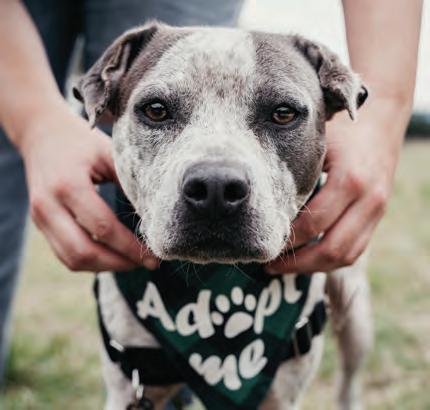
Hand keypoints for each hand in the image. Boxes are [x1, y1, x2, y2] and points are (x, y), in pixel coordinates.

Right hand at [20, 103, 158, 271]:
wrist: (41, 133)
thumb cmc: (81, 142)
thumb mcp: (109, 153)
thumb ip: (129, 182)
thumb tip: (155, 215)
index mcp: (69, 185)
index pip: (103, 228)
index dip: (130, 247)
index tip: (154, 254)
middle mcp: (49, 206)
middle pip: (84, 252)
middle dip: (120, 263)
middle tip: (147, 263)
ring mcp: (40, 218)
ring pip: (72, 259)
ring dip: (105, 267)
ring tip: (132, 262)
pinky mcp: (40, 225)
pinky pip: (64, 254)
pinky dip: (90, 261)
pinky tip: (112, 256)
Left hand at [266, 98, 406, 273]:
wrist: (382, 120)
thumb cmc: (342, 130)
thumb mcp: (317, 145)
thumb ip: (296, 175)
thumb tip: (264, 204)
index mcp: (349, 181)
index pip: (314, 225)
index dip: (288, 240)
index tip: (266, 243)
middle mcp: (368, 201)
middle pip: (332, 249)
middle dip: (298, 263)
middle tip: (270, 265)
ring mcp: (377, 211)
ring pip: (347, 255)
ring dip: (315, 267)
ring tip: (286, 267)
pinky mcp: (378, 216)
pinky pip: (357, 249)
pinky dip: (332, 259)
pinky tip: (309, 258)